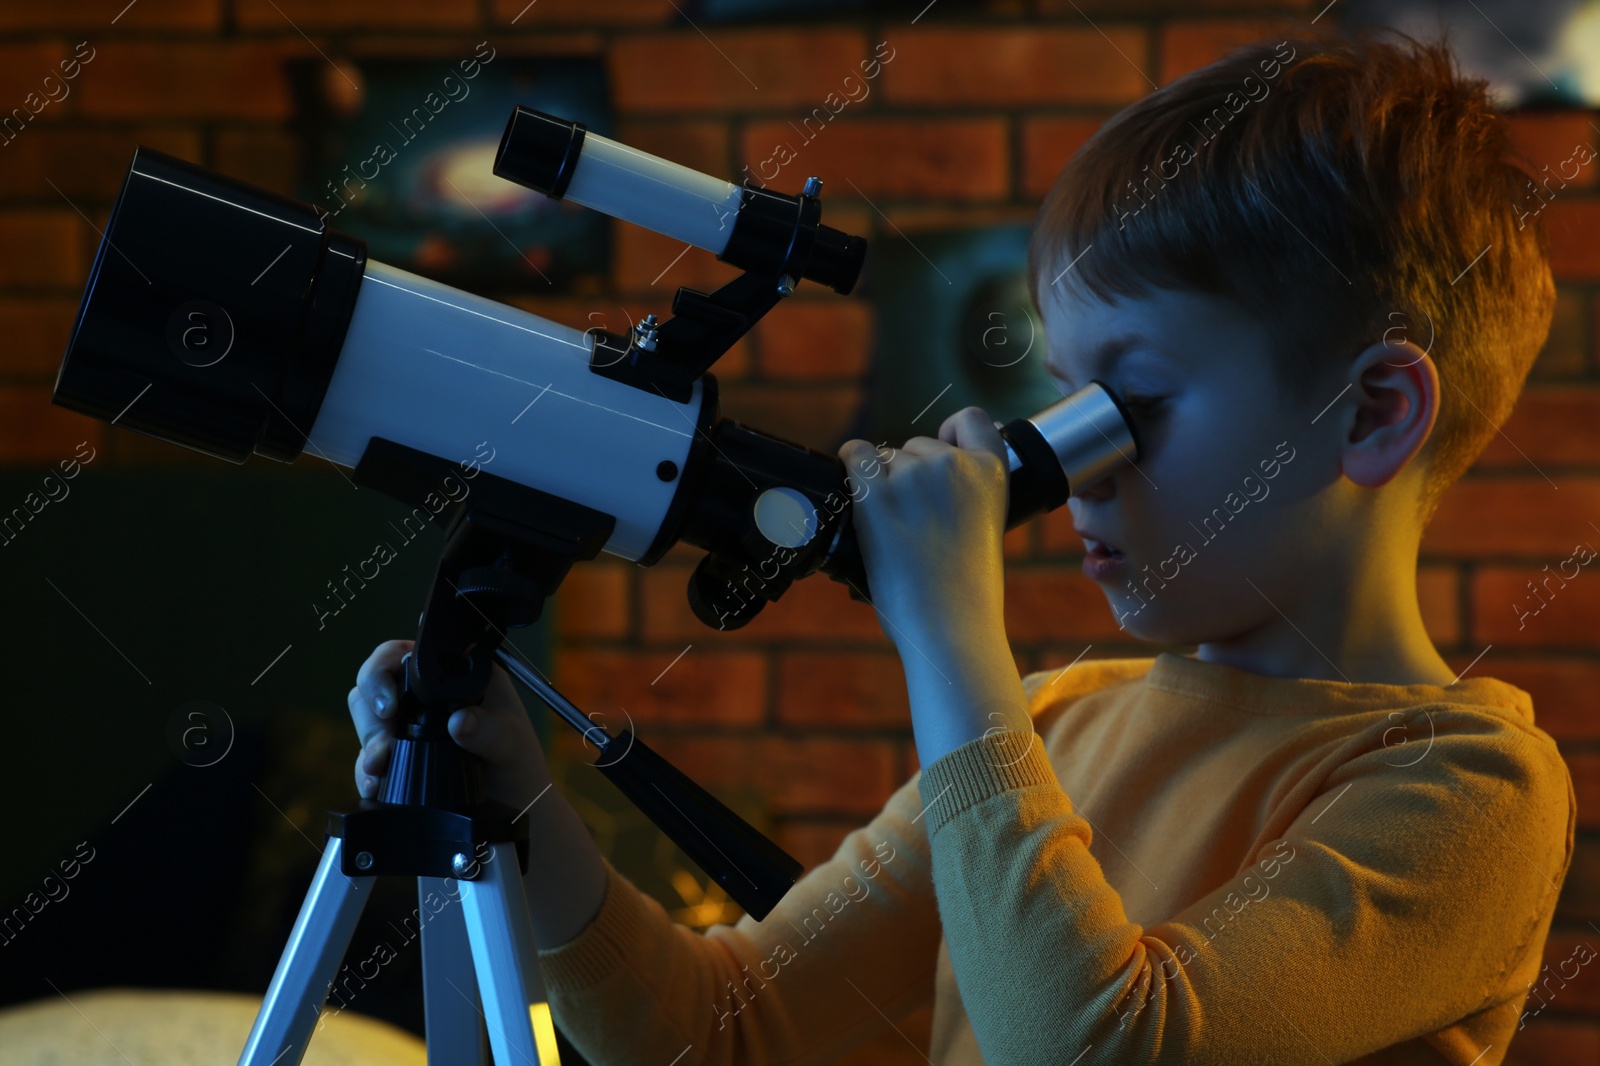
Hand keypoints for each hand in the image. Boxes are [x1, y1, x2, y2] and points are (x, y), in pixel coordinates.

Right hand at [347, 639, 552, 812]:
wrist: (513, 803)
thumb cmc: (517, 759)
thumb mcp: (511, 741)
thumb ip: (490, 730)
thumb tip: (461, 721)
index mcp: (453, 671)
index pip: (401, 655)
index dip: (383, 672)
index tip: (389, 706)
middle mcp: (426, 693)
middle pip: (374, 688)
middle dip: (372, 719)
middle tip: (384, 748)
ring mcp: (408, 723)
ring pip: (368, 721)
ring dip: (368, 745)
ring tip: (378, 769)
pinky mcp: (398, 754)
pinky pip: (368, 757)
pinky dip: (366, 771)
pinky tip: (374, 785)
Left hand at [837, 406, 1010, 650]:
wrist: (950, 627)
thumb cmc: (966, 591)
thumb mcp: (987, 527)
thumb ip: (968, 492)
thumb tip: (936, 464)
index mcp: (992, 473)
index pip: (971, 419)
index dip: (951, 432)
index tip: (942, 452)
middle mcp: (954, 464)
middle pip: (916, 445)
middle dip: (909, 473)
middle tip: (912, 522)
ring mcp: (914, 476)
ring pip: (886, 457)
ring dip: (881, 483)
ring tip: (893, 529)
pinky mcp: (877, 494)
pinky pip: (855, 455)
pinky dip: (851, 470)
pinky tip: (857, 497)